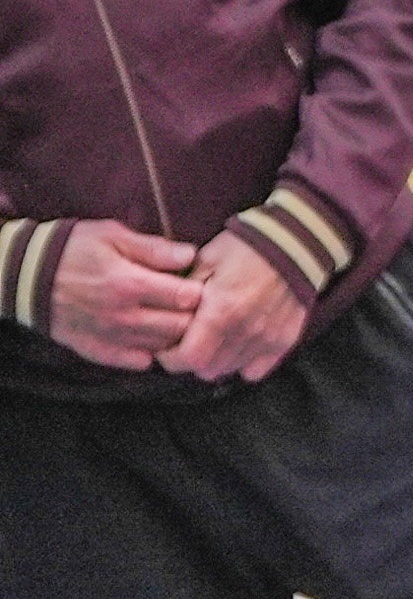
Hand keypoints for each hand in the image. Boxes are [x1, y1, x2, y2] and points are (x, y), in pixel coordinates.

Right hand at [43, 222, 198, 370]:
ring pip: (163, 347)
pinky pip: (137, 362)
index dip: (200, 290)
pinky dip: (151, 353)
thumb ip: (154, 249)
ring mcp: (110, 338)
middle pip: (181, 327)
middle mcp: (122, 317)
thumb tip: (191, 256)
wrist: (26, 277)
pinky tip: (151, 336)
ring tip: (172, 317)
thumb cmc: (73, 249)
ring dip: (174, 335)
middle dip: (193, 315)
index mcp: (130, 285)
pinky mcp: (96, 351)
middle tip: (189, 303)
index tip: (197, 282)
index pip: (188, 298)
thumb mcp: (112, 235)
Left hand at [163, 238, 307, 383]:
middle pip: (208, 370)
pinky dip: (243, 363)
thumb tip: (166, 314)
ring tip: (214, 340)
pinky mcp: (286, 338)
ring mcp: (268, 338)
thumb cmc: (246, 247)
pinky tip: (238, 345)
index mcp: (221, 313)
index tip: (168, 345)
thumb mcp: (205, 260)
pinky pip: (256, 370)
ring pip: (230, 370)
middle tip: (190, 339)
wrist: (296, 240)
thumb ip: (183, 292)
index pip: (188, 359)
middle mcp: (246, 332)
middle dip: (192, 359)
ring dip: (217, 360)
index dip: (171, 358)